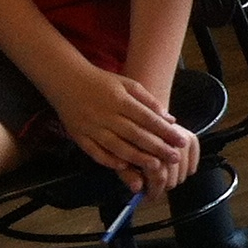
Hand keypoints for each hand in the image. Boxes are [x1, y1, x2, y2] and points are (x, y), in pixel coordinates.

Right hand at [49, 65, 198, 195]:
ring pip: (117, 146)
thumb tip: (170, 119)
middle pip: (135, 135)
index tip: (181, 142)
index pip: (147, 119)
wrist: (65, 80)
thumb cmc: (101, 81)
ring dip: (137, 158)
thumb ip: (148, 101)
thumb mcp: (127, 84)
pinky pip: (94, 151)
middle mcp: (106, 114)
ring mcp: (91, 126)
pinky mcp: (78, 135)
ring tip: (155, 167)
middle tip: (175, 158)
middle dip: (157, 148)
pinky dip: (108, 160)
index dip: (166, 132)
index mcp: (119, 100)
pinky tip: (123, 167)